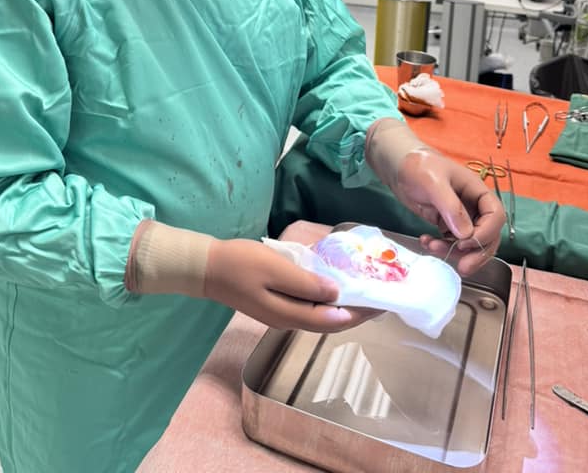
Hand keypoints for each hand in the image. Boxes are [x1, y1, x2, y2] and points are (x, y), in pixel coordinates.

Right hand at [204, 238, 377, 332]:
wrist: (207, 268)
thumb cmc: (240, 264)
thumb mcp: (274, 268)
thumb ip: (305, 283)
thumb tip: (336, 294)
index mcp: (288, 315)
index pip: (333, 321)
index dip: (359, 314)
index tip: (380, 305)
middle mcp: (287, 321)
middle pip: (328, 323)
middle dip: (355, 313)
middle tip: (378, 300)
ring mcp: (279, 315)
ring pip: (319, 316)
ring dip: (341, 308)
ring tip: (361, 293)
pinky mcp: (274, 305)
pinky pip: (307, 308)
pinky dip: (325, 301)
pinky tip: (332, 288)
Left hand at [392, 149, 504, 276]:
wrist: (399, 167)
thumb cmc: (418, 166)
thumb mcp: (433, 182)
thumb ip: (450, 206)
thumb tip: (465, 235)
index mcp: (477, 191)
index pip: (495, 216)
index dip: (486, 233)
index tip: (466, 243)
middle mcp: (473, 206)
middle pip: (488, 235)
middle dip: (477, 253)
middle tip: (463, 267)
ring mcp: (461, 217)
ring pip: (469, 243)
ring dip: (455, 252)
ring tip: (432, 247)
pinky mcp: (447, 224)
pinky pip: (452, 242)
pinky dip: (441, 247)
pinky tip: (425, 241)